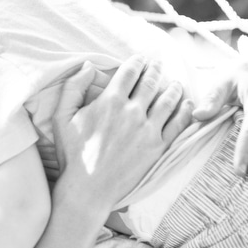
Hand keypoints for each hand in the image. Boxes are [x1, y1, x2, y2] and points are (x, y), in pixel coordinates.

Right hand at [52, 56, 193, 207]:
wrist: (88, 188)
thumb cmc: (72, 154)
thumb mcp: (61, 118)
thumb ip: (72, 88)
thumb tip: (87, 67)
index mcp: (109, 101)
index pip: (129, 72)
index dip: (136, 62)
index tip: (141, 58)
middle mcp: (132, 111)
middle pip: (150, 82)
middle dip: (155, 69)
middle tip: (158, 64)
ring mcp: (148, 129)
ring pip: (168, 100)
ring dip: (173, 87)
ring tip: (175, 82)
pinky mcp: (158, 147)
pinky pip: (178, 124)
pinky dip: (185, 110)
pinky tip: (187, 104)